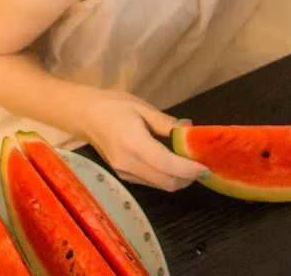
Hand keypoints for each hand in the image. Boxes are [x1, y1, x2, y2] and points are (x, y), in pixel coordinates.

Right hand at [77, 90, 208, 190]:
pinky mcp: (124, 176)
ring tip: (189, 163)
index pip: (168, 165)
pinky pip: (151, 183)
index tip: (206, 166)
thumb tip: (190, 130)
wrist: (84, 115)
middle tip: (201, 164)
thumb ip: (167, 123)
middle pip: (167, 182)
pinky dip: (166, 177)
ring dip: (178, 179)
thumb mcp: (142, 107)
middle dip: (188, 178)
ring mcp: (125, 173)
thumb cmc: (113, 105)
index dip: (190, 169)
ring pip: (160, 185)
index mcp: (134, 144)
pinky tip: (171, 163)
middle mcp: (129, 164)